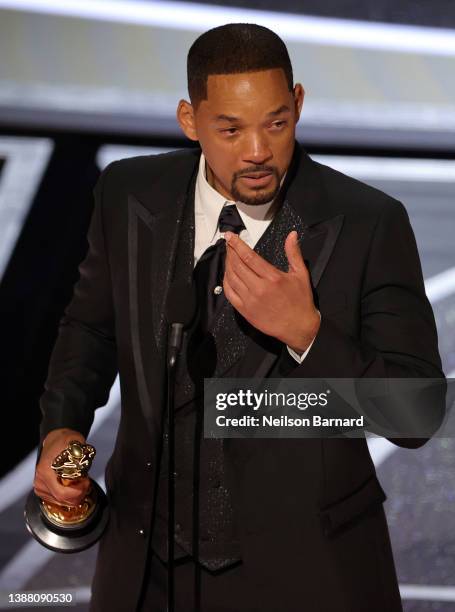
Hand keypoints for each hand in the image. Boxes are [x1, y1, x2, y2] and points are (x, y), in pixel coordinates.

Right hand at [33, 428, 90, 506]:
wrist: (55, 440)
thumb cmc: (65, 441)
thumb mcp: (75, 442)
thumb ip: (80, 453)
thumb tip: (84, 462)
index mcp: (46, 471)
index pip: (62, 493)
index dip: (78, 491)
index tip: (86, 481)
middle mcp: (40, 481)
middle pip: (62, 499)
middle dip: (78, 495)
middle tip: (86, 483)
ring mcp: (39, 487)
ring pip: (60, 502)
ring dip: (74, 496)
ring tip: (80, 483)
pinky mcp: (41, 490)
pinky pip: (57, 500)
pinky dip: (68, 497)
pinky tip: (73, 487)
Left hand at [223, 230, 319, 352]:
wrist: (298, 327)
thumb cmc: (300, 302)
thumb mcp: (301, 274)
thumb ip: (293, 253)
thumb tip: (292, 236)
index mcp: (272, 278)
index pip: (249, 256)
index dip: (237, 244)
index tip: (230, 236)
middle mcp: (259, 288)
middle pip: (237, 265)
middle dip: (230, 252)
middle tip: (229, 244)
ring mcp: (250, 300)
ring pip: (231, 278)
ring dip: (227, 265)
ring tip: (228, 256)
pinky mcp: (245, 310)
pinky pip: (229, 293)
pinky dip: (226, 282)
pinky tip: (227, 275)